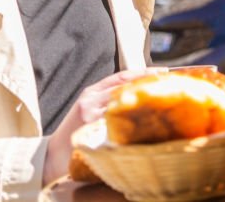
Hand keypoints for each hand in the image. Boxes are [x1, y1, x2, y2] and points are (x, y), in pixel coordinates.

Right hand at [42, 67, 165, 184]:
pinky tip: (148, 120)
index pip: (122, 76)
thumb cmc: (77, 130)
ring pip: (123, 103)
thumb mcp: (89, 106)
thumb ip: (108, 97)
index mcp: (91, 92)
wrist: (55, 154)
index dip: (143, 72)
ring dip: (144, 102)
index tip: (163, 72)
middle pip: (126, 87)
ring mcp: (91, 115)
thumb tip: (139, 90)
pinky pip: (117, 122)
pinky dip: (133, 120)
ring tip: (164, 100)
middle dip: (148, 85)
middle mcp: (91, 100)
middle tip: (169, 84)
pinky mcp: (92, 130)